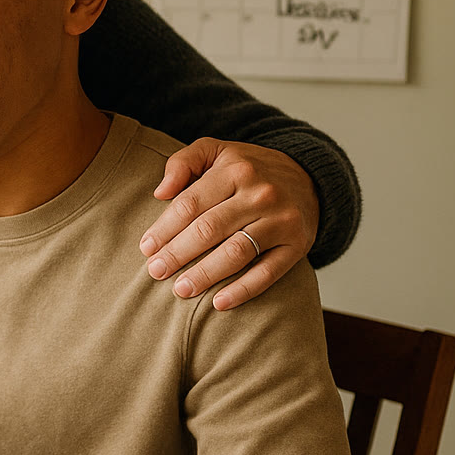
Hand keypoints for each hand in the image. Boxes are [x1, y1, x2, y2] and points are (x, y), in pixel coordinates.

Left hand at [139, 138, 318, 310]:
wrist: (309, 178)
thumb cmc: (247, 169)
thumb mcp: (215, 151)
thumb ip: (182, 162)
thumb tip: (160, 192)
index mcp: (235, 170)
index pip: (190, 204)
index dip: (164, 228)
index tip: (146, 248)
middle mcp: (260, 194)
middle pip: (209, 229)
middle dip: (178, 253)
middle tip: (155, 271)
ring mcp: (281, 220)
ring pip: (237, 252)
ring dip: (205, 274)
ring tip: (180, 289)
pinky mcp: (298, 244)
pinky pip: (269, 272)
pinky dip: (244, 290)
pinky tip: (220, 303)